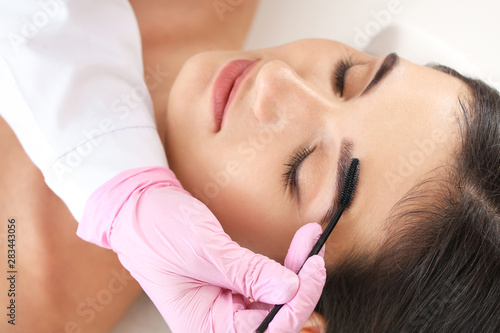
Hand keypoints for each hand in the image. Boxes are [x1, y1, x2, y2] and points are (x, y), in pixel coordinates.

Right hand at [79, 167, 325, 331]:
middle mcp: (217, 321)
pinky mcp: (230, 284)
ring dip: (296, 271)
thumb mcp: (204, 251)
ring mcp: (225, 303)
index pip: (265, 328)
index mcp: (205, 326)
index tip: (313, 267)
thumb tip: (290, 288)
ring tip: (309, 241)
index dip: (296, 301)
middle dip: (300, 284)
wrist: (137, 206)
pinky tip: (298, 247)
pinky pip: (264, 282)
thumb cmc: (157, 230)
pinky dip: (283, 264)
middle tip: (314, 252)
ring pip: (273, 297)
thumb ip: (248, 273)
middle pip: (274, 315)